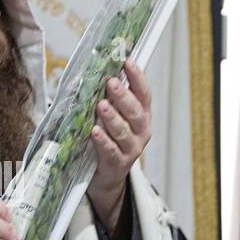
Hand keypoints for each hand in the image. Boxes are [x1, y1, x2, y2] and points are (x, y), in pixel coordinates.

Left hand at [87, 59, 151, 234]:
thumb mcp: (113, 117)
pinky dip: (103, 140)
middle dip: (123, 96)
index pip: (144, 94)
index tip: (127, 62)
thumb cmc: (108, 139)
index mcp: (142, 116)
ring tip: (101, 105)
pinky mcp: (118, 164)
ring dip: (112, 117)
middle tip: (111, 83)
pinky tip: (95, 131)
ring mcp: (132, 149)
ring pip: (123, 131)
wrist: (107, 176)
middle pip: (135, 112)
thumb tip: (95, 71)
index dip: (137, 77)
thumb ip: (109, 98)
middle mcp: (141, 131)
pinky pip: (110, 150)